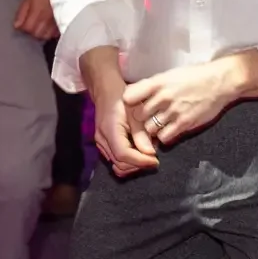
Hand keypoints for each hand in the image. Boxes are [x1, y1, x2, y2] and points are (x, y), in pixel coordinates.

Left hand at [13, 0, 57, 39]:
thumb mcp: (26, 1)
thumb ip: (21, 14)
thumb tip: (16, 26)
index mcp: (37, 13)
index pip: (28, 28)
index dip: (24, 28)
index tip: (23, 25)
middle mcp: (46, 19)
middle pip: (36, 34)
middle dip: (32, 32)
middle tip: (31, 27)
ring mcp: (54, 23)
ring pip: (45, 36)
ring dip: (41, 34)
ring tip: (39, 29)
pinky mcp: (60, 24)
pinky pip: (54, 35)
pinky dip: (50, 34)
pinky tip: (47, 29)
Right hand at [82, 53, 158, 176]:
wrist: (107, 93)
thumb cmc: (124, 100)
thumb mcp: (136, 113)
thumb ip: (142, 134)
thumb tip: (150, 153)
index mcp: (110, 131)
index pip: (124, 155)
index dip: (140, 161)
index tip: (156, 160)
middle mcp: (102, 141)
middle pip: (120, 164)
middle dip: (138, 165)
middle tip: (154, 159)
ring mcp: (101, 144)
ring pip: (117, 165)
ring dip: (134, 165)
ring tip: (147, 156)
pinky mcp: (104, 146)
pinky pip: (116, 160)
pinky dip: (128, 161)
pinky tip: (139, 152)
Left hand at [122, 57, 247, 147]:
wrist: (220, 82)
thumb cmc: (195, 77)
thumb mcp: (171, 75)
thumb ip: (154, 86)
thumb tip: (137, 96)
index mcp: (158, 82)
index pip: (129, 96)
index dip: (129, 104)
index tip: (134, 105)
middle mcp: (163, 96)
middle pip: (138, 116)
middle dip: (141, 119)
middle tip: (147, 119)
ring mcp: (173, 111)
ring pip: (150, 129)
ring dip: (152, 129)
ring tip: (160, 125)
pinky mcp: (184, 123)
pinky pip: (164, 137)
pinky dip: (164, 136)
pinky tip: (170, 130)